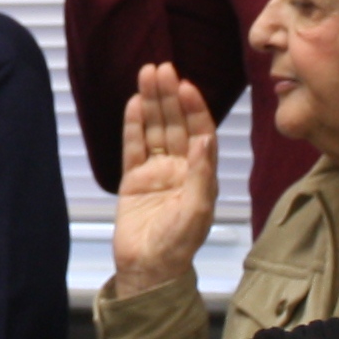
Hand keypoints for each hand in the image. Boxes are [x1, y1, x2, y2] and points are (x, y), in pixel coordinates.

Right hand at [108, 65, 218, 295]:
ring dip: (152, 103)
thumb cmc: (178, 245)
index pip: (199, 132)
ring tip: (147, 74)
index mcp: (200, 174)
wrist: (147, 270)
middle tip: (162, 68)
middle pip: (175, 124)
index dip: (194, 108)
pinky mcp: (133, 180)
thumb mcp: (196, 210)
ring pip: (155, 129)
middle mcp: (180, 168)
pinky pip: (133, 147)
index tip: (186, 86)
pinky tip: (134, 103)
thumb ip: (201, 173)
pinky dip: (134, 125)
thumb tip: (205, 138)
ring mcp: (155, 172)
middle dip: (170, 96)